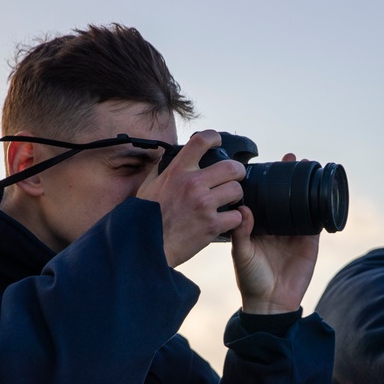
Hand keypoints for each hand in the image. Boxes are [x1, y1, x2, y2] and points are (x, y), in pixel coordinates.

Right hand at [136, 130, 244, 266]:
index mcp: (177, 171)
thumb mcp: (149, 185)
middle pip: (231, 167)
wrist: (146, 246)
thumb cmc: (145, 217)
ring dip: (236, 196)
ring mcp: (204, 204)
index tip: (218, 141)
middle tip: (234, 178)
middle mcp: (192, 184)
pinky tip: (226, 220)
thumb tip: (169, 154)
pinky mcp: (212, 225)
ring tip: (228, 201)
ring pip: (237, 190)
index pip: (200, 141)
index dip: (214, 137)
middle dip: (237, 172)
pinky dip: (234, 219)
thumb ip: (162, 168)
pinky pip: (236, 216)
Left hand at [230, 154, 319, 314]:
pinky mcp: (310, 241)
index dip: (266, 180)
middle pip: (284, 196)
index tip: (266, 162)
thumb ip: (242, 232)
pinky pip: (317, 220)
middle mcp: (276, 225)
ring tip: (308, 166)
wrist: (271, 303)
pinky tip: (323, 191)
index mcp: (258, 226)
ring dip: (306, 186)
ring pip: (302, 203)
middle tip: (291, 157)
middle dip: (288, 176)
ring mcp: (294, 232)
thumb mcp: (242, 254)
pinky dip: (321, 206)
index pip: (263, 197)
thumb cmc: (251, 280)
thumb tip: (244, 209)